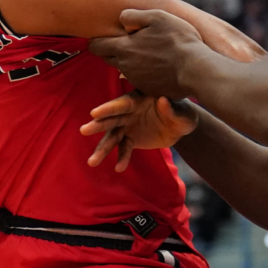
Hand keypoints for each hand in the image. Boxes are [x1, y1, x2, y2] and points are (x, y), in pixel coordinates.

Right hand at [80, 92, 198, 171]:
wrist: (182, 124)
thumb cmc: (184, 112)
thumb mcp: (183, 112)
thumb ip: (173, 108)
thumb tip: (163, 101)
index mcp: (139, 99)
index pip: (122, 103)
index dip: (109, 108)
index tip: (94, 113)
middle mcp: (129, 111)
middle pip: (112, 119)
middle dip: (98, 125)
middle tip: (84, 130)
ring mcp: (128, 125)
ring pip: (113, 137)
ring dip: (103, 149)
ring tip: (92, 162)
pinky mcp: (132, 138)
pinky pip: (124, 149)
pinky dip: (121, 158)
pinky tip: (118, 168)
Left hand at [89, 9, 207, 99]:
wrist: (196, 69)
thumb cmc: (178, 40)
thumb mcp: (156, 17)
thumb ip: (133, 16)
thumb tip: (123, 22)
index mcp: (123, 48)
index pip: (96, 46)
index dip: (96, 40)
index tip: (102, 36)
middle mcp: (126, 67)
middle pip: (107, 58)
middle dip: (111, 50)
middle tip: (125, 42)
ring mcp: (137, 80)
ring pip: (124, 69)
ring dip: (129, 61)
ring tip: (146, 52)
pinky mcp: (149, 89)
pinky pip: (140, 79)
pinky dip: (144, 72)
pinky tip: (158, 65)